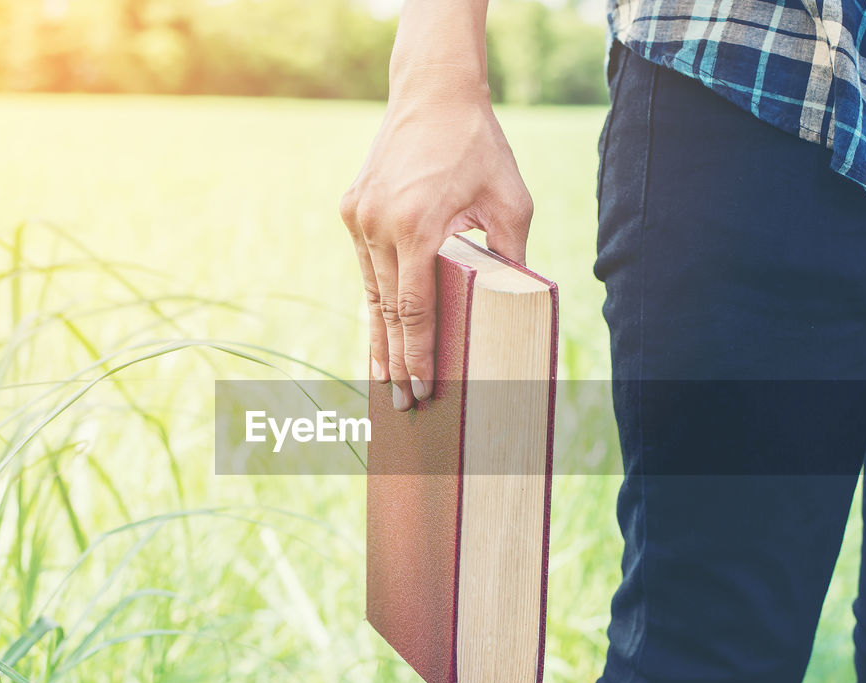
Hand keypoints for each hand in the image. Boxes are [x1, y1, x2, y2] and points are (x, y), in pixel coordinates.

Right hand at [340, 72, 532, 410]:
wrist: (432, 94)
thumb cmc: (479, 147)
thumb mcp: (510, 202)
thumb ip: (511, 256)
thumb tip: (513, 305)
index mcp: (417, 225)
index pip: (414, 309)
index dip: (418, 354)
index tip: (421, 388)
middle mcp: (379, 224)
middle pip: (385, 311)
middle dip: (394, 361)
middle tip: (401, 404)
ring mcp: (359, 217)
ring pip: (370, 293)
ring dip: (379, 338)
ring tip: (386, 380)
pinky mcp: (352, 209)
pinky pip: (366, 267)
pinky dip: (375, 301)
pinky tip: (380, 332)